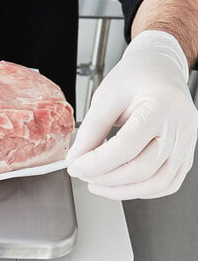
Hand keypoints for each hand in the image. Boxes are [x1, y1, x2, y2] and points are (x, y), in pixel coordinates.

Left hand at [67, 30, 197, 198]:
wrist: (160, 68)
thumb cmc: (135, 79)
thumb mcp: (106, 97)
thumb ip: (90, 130)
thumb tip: (75, 160)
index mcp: (160, 107)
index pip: (126, 147)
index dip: (95, 163)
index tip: (74, 166)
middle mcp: (180, 127)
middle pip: (141, 170)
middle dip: (105, 179)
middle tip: (83, 174)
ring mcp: (186, 143)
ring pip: (156, 184)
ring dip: (121, 191)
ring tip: (97, 183)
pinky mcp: (185, 155)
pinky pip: (167, 184)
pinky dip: (141, 192)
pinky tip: (120, 184)